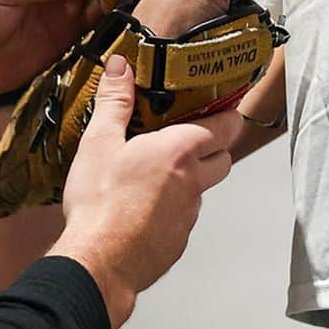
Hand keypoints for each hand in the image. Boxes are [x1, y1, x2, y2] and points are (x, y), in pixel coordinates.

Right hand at [51, 55, 236, 328]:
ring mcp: (188, 217)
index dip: (229, 115)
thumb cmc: (100, 200)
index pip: (224, 127)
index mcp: (179, 152)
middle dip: (216, 147)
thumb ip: (114, 102)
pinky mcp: (177, 243)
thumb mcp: (99, 142)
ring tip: (158, 173)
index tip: (225, 106)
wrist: (99, 262)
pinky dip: (172, 209)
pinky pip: (184, 218)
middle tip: (190, 136)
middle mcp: (193, 183)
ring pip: (203, 191)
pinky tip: (143, 208)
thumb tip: (121, 66)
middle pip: (224, 160)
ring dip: (192, 179)